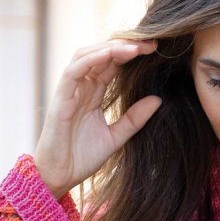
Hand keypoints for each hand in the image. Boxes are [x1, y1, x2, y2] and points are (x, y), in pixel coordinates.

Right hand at [33, 38, 161, 198]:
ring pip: (87, 55)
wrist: (60, 176)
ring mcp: (70, 90)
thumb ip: (134, 118)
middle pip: (101, 55)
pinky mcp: (60, 97)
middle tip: (150, 44)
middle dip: (125, 45)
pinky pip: (74, 71)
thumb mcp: (116, 137)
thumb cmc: (82, 158)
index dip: (132, 54)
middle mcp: (81, 87)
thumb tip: (158, 99)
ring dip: (110, 48)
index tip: (154, 50)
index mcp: (93, 93)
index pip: (113, 64)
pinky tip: (110, 53)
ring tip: (134, 47)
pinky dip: (91, 59)